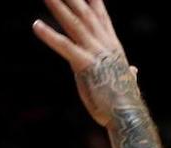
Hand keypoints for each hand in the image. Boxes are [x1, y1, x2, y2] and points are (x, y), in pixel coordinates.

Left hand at [32, 0, 140, 126]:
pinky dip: (49, 35)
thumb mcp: (125, 81)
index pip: (100, 14)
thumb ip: (129, 73)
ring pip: (73, 23)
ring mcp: (94, 52)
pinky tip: (36, 25)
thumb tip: (134, 71)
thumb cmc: (123, 101)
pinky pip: (64, 46)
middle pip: (84, 11)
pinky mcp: (84, 65)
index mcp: (111, 44)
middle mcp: (103, 42)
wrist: (127, 114)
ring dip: (58, 6)